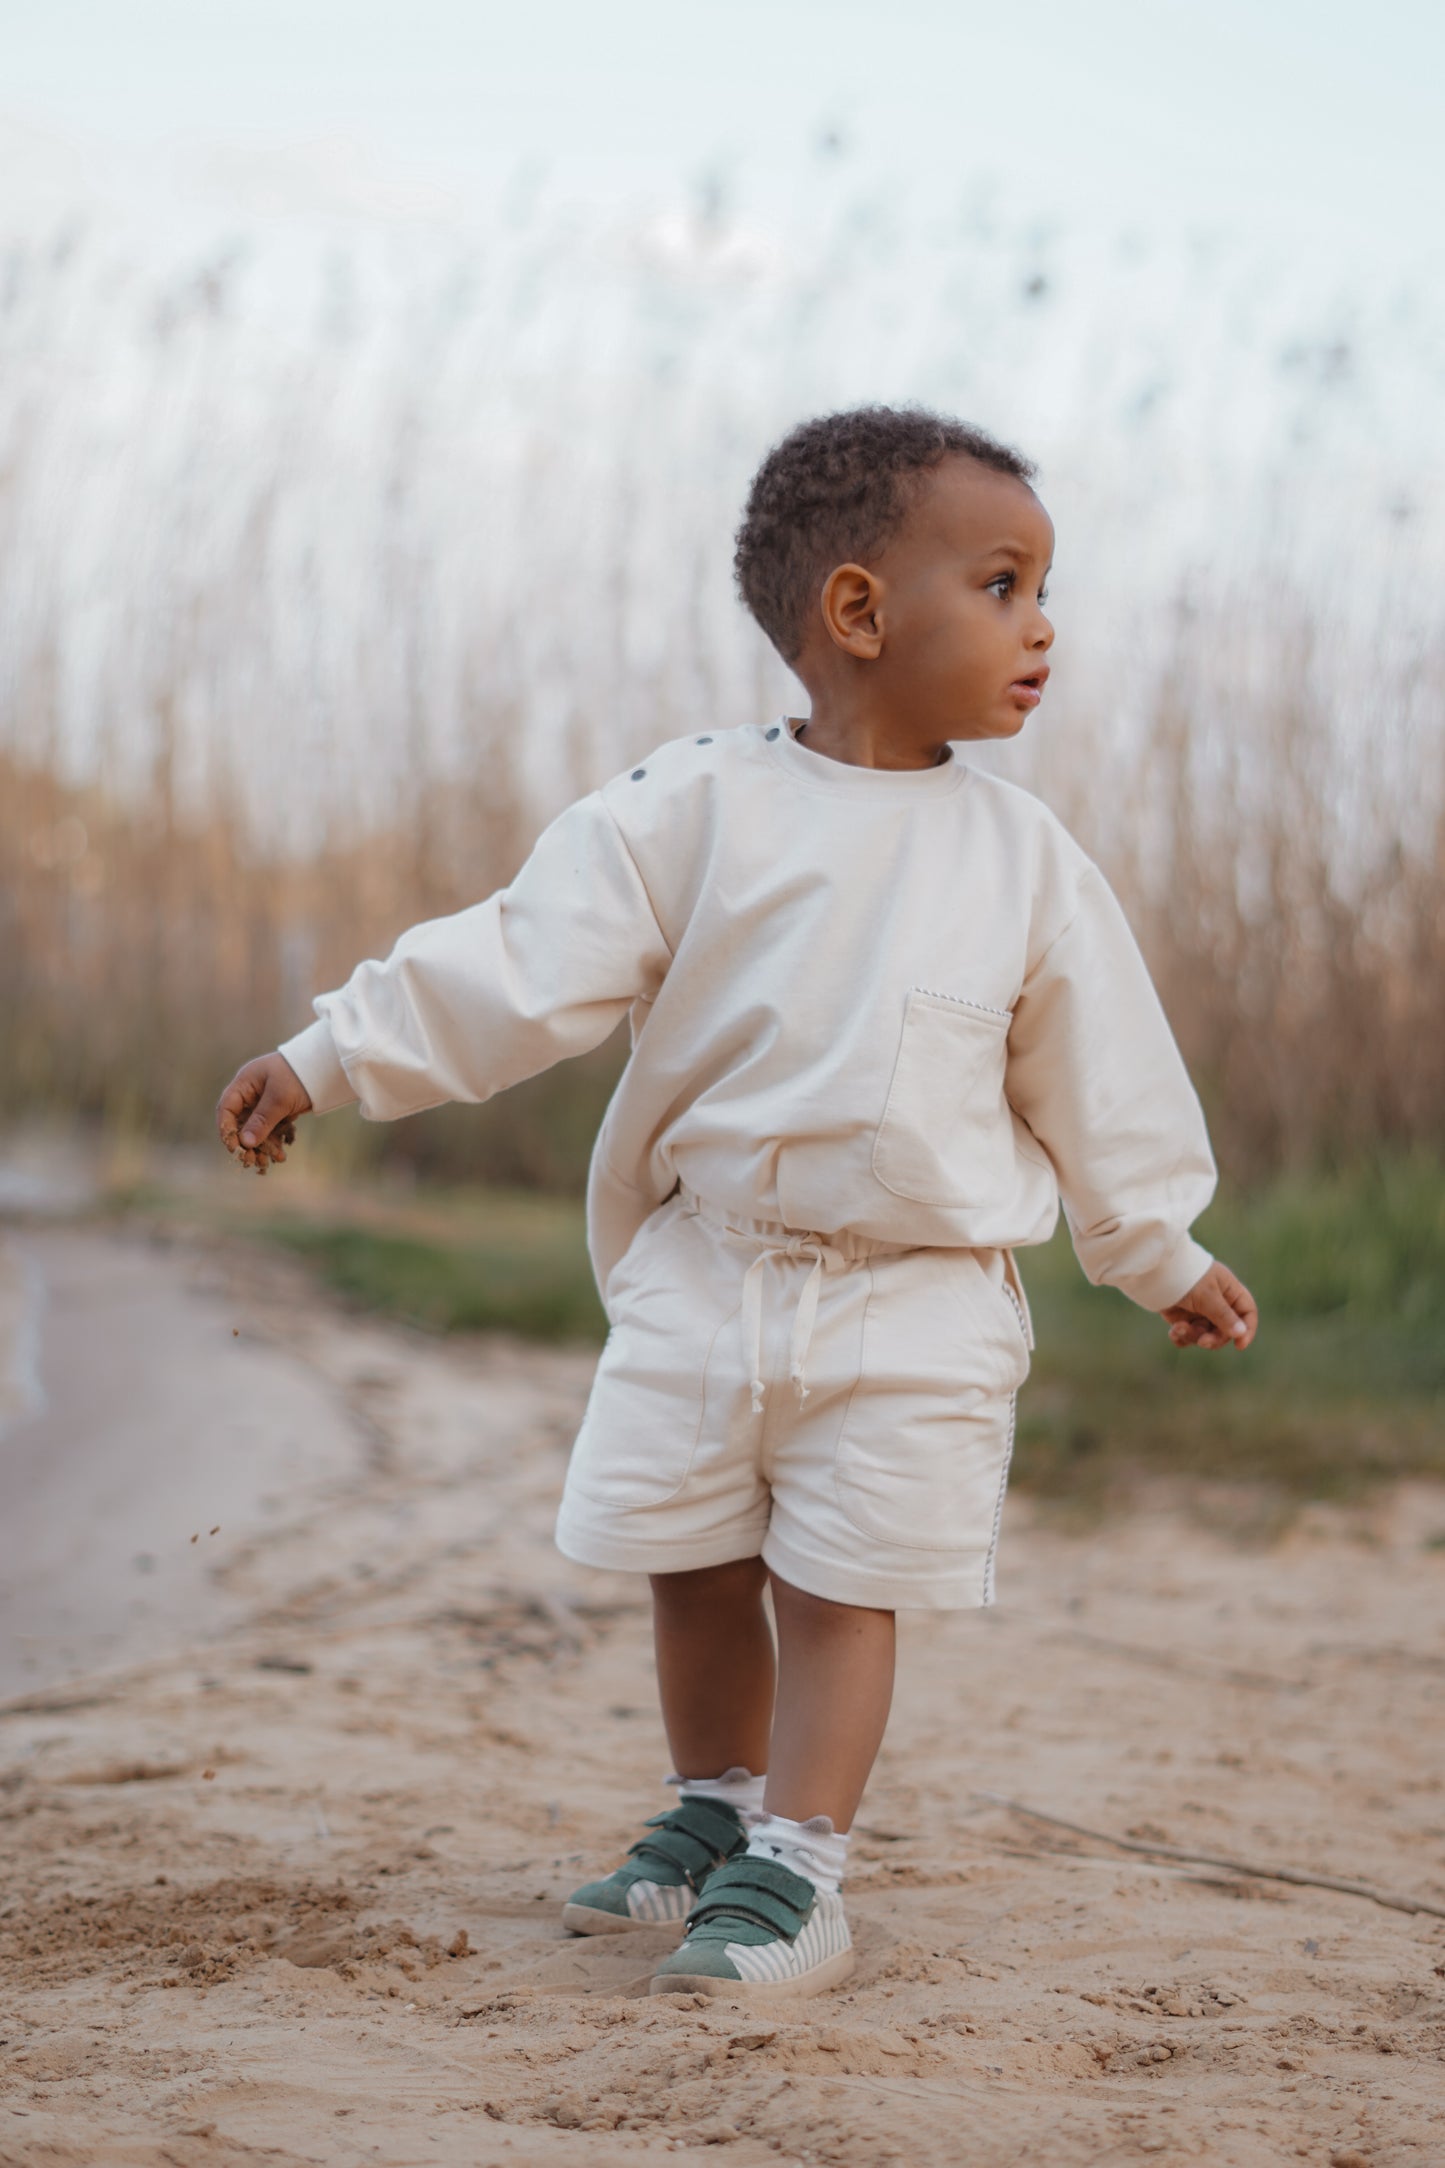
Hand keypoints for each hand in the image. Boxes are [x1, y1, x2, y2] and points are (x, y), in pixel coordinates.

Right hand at [216, 1054, 312, 1174]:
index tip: (233, 1147)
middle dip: (245, 1143)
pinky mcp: (279, 1111)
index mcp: (245, 1083)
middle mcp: (252, 1094)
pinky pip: (271, 1130)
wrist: (327, 1068)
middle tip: (250, 1160)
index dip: (227, 1129)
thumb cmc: (298, 1076)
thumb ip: (261, 1120)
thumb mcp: (279, 1099)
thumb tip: (245, 1143)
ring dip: (259, 1146)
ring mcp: (265, 1103)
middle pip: (240, 1122)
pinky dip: (273, 1143)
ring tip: (265, 1163)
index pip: (227, 1108)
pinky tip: (279, 1156)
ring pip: (256, 1129)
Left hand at [1160, 1260, 1257, 1350]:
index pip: (1247, 1312)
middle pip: (1225, 1330)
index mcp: (1229, 1290)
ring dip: (1193, 1336)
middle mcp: (1217, 1301)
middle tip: (1202, 1341)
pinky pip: (1187, 1335)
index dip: (1247, 1329)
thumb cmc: (1186, 1277)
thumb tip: (1241, 1333)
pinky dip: (1181, 1337)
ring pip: (1204, 1335)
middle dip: (1214, 1338)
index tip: (1239, 1346)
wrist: (1153, 1270)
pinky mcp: (1182, 1317)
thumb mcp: (1207, 1296)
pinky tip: (1173, 1332)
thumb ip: (1224, 1316)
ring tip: (1178, 1328)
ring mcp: (1199, 1310)